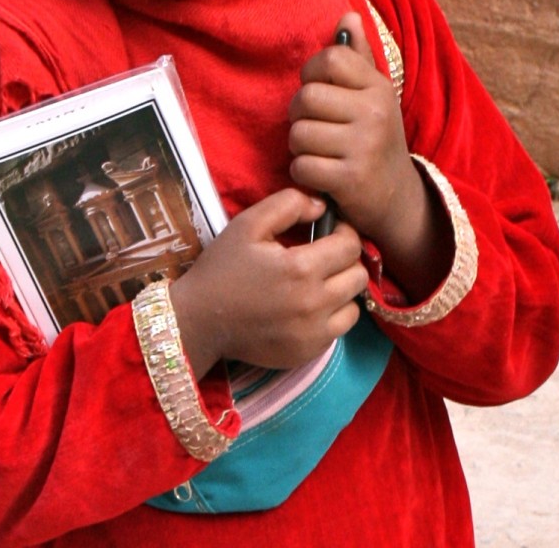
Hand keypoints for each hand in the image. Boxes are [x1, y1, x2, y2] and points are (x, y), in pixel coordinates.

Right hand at [170, 189, 368, 378]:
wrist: (200, 320)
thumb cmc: (223, 267)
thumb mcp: (248, 224)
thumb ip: (288, 205)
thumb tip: (321, 206)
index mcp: (301, 268)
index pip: (351, 246)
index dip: (344, 232)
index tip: (330, 230)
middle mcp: (314, 304)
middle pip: (358, 276)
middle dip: (346, 260)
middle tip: (325, 255)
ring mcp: (313, 334)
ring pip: (354, 306)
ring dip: (342, 290)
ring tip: (319, 281)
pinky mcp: (308, 353)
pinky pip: (339, 330)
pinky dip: (331, 315)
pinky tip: (308, 306)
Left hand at [288, 12, 452, 300]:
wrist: (397, 197)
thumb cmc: (374, 138)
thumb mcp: (372, 96)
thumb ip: (357, 56)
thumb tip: (347, 14)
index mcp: (377, 86)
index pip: (329, 59)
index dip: (311, 75)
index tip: (318, 92)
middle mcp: (374, 112)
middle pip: (306, 98)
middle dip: (299, 115)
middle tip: (313, 127)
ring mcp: (364, 146)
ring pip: (299, 133)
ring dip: (299, 147)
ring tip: (318, 151)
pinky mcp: (351, 179)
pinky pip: (302, 165)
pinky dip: (303, 173)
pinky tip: (320, 174)